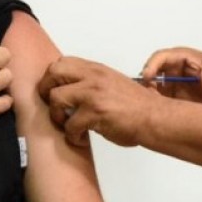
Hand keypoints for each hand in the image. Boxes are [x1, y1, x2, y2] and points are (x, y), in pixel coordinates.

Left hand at [38, 56, 158, 147]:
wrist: (154, 118)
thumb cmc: (137, 107)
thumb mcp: (112, 84)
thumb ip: (91, 83)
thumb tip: (70, 91)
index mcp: (96, 70)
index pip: (62, 63)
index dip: (52, 78)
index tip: (53, 91)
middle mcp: (93, 77)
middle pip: (53, 73)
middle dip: (46, 91)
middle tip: (53, 107)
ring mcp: (93, 93)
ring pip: (56, 98)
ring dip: (57, 116)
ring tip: (69, 126)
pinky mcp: (95, 112)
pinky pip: (69, 125)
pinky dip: (72, 136)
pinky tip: (82, 139)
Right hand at [139, 46, 201, 105]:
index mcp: (178, 58)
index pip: (160, 57)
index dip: (152, 65)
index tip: (148, 77)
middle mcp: (168, 70)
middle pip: (150, 74)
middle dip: (146, 84)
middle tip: (147, 96)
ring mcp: (166, 85)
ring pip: (150, 89)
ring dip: (149, 97)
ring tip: (154, 108)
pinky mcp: (167, 98)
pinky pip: (156, 102)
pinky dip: (155, 108)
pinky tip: (160, 116)